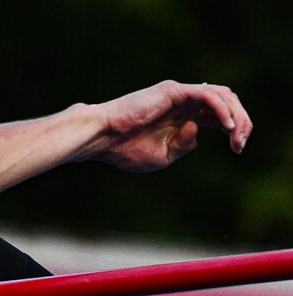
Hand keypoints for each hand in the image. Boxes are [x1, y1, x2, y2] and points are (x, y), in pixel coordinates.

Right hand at [90, 80, 251, 172]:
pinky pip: (207, 96)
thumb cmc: (123, 149)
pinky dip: (220, 109)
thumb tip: (197, 129)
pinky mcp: (174, 91)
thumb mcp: (162, 157)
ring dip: (236, 114)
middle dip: (242, 122)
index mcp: (181, 116)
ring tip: (237, 134)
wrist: (101, 138)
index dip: (235, 129)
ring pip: (222, 95)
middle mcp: (184, 101)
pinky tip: (226, 125)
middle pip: (227, 102)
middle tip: (240, 144)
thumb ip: (184, 145)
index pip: (219, 115)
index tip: (238, 149)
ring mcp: (180, 94)